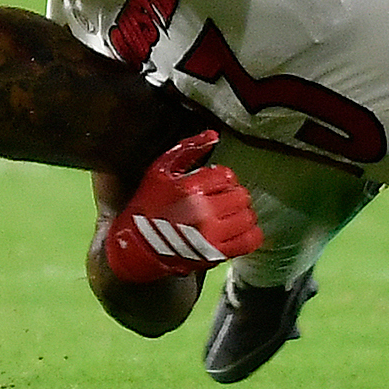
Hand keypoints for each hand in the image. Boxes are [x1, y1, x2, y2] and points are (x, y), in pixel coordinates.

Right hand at [99, 130, 259, 283]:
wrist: (137, 245)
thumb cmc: (148, 205)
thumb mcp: (160, 169)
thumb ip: (188, 148)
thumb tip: (213, 134)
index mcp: (190, 189)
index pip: (227, 176)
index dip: (223, 178)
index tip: (214, 184)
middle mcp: (204, 212)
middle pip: (241, 196)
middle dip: (233, 194)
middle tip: (222, 198)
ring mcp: (211, 236)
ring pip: (248, 217)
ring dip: (242, 213)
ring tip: (230, 214)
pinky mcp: (216, 254)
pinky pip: (249, 241)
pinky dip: (251, 234)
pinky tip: (239, 230)